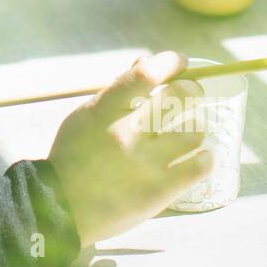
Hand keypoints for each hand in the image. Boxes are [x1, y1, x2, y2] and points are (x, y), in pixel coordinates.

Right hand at [48, 51, 212, 248]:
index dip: (170, 62)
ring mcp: (144, 163)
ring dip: (196, 126)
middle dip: (191, 89)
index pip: (146, 74)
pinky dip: (204, 158)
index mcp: (104, 111)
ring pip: (194, 131)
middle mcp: (126, 133)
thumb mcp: (87, 116)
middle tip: (190, 94)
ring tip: (190, 130)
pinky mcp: (158, 191)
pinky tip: (199, 157)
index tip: (179, 62)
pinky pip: (199, 166)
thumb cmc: (73, 156)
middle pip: (179, 97)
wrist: (61, 207)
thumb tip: (146, 58)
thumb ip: (118, 88)